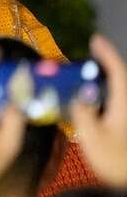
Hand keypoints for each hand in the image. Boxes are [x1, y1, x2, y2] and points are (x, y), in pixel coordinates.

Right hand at [71, 33, 126, 186]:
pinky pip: (110, 104)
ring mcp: (123, 118)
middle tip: (84, 57)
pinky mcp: (120, 128)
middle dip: (103, 66)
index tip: (94, 39)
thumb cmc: (114, 160)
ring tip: (79, 76)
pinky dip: (99, 96)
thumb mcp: (93, 137)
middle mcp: (125, 108)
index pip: (118, 73)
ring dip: (100, 82)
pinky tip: (85, 102)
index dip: (107, 55)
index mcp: (123, 106)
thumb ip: (83, 112)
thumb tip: (77, 93)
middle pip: (118, 81)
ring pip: (115, 93)